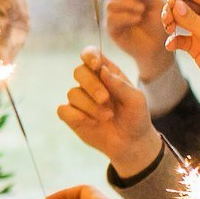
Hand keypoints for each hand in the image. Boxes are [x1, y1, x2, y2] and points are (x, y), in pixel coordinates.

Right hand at [57, 50, 161, 177]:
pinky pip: (63, 110)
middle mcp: (90, 83)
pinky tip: (91, 123)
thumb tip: (101, 70)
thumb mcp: (135, 100)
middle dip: (91, 85)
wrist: (131, 143)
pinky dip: (76, 116)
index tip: (96, 64)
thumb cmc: (135, 117)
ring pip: (72, 93)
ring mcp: (80, 100)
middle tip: (105, 99)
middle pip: (79, 72)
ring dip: (90, 106)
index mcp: (106, 73)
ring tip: (107, 117)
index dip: (89, 55)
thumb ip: (120, 84)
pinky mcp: (72, 116)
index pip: (91, 55)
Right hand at [101, 0, 173, 83]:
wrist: (160, 46)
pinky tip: (137, 19)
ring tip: (142, 10)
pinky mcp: (111, 30)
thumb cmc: (160, 24)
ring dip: (127, 4)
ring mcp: (112, 17)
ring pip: (110, 4)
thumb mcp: (157, 4)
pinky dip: (125, 17)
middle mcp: (116, 5)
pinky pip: (111, 19)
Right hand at [160, 0, 199, 97]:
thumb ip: (191, 19)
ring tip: (168, 30)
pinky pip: (180, 37)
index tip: (168, 7)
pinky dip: (173, 39)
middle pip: (184, 3)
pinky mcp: (197, 44)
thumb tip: (173, 4)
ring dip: (171, 22)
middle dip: (172, 10)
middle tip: (166, 22)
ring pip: (180, 18)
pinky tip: (171, 46)